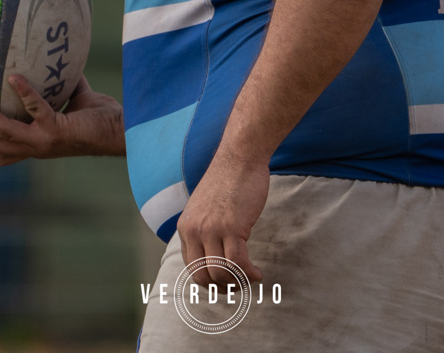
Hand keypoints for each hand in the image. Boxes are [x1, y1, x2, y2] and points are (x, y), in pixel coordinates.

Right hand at [0, 74, 123, 165]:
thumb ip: (57, 84)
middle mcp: (37, 148)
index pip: (2, 153)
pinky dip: (24, 93)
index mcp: (37, 145)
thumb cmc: (99, 116)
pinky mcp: (57, 131)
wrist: (122, 130)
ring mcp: (45, 142)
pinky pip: (36, 109)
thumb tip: (47, 57)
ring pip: (6, 133)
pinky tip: (12, 77)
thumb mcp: (71, 99)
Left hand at [175, 153, 267, 286]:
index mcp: (185, 227)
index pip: (192, 267)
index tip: (225, 280)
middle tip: (238, 284)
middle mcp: (194, 230)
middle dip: (222, 286)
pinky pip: (238, 262)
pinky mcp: (232, 227)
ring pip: (221, 272)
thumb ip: (203, 228)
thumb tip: (212, 252)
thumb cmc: (228, 180)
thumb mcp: (204, 207)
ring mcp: (212, 229)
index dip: (210, 279)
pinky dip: (248, 273)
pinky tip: (257, 273)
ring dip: (238, 282)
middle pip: (203, 275)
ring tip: (250, 278)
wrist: (240, 157)